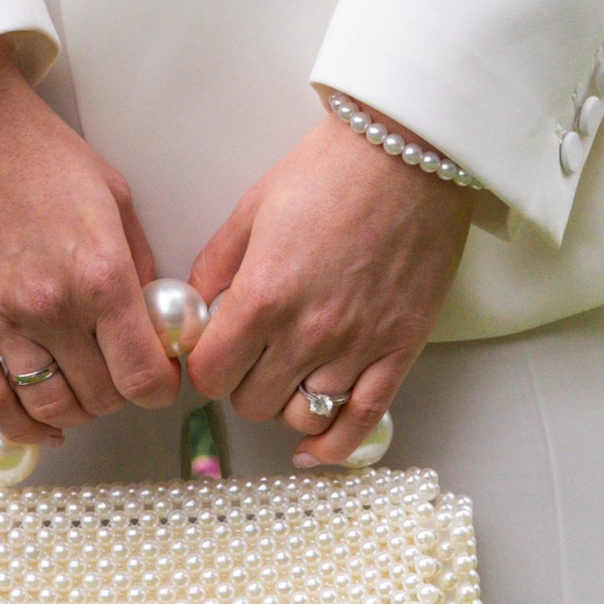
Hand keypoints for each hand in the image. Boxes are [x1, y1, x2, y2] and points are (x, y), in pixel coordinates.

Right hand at [0, 40, 177, 441]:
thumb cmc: (32, 149)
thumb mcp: (113, 196)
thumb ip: (136, 263)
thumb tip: (151, 316)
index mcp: (99, 273)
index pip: (144, 375)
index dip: (160, 388)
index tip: (160, 380)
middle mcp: (51, 306)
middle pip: (100, 396)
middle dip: (120, 393)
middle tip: (119, 374)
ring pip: (48, 405)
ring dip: (75, 410)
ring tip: (82, 390)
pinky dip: (19, 425)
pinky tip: (39, 425)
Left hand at [184, 106, 475, 466]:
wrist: (407, 155)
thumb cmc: (332, 172)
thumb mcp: (251, 210)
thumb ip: (217, 267)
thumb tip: (197, 309)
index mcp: (264, 296)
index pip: (210, 374)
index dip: (202, 366)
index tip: (208, 353)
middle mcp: (309, 332)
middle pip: (251, 401)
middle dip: (240, 383)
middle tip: (247, 357)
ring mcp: (357, 348)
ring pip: (301, 416)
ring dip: (284, 403)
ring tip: (283, 377)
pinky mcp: (398, 352)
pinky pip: (361, 421)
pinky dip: (334, 446)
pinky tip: (314, 447)